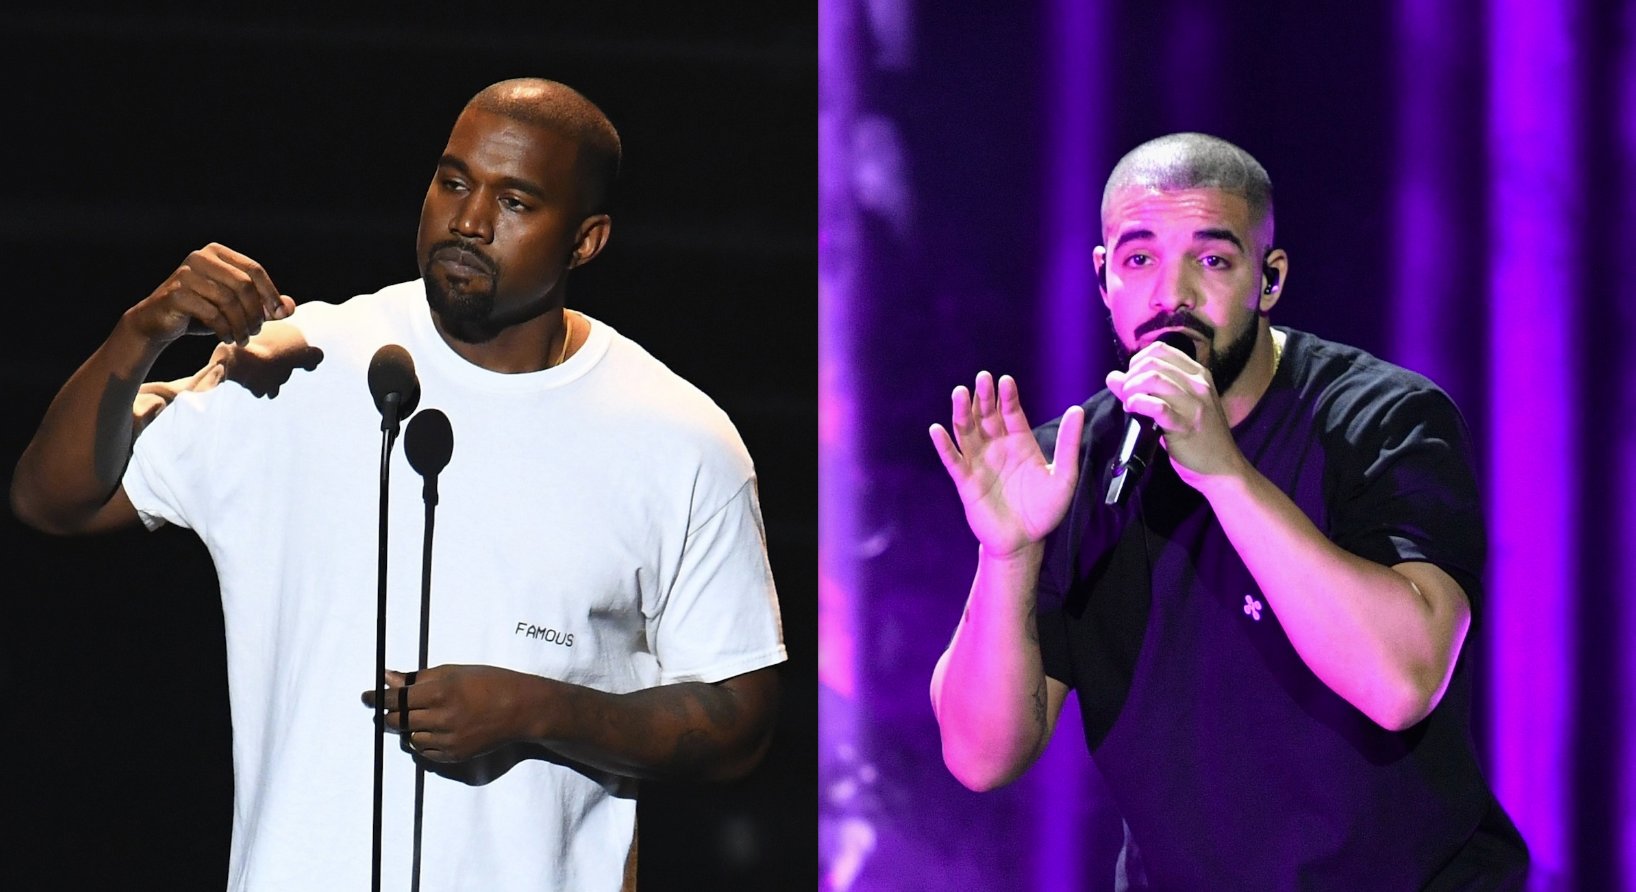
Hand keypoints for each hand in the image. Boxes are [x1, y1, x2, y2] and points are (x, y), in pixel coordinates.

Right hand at [125, 243, 294, 345]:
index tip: (279, 315)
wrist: (157, 322)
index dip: (271, 293)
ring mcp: (186, 274)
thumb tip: (290, 307)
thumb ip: (264, 305)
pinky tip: (228, 338)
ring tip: (243, 339)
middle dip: (255, 312)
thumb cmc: (202, 312)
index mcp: (217, 253)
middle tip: (256, 332)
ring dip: (241, 324)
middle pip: (243, 285)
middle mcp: (200, 257)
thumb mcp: (236, 308)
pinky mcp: (176, 293)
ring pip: (229, 300)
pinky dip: (225, 329)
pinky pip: (212, 313)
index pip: (254, 269)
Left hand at [361, 665, 540, 762]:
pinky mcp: (454, 756)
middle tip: (394, 707)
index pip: (394, 699)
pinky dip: (424, 741)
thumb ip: (417, 678)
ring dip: (410, 728)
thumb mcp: (453, 672)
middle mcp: (440, 718)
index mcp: (439, 692)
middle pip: (397, 721)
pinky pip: (425, 752)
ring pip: (409, 738)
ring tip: (425, 717)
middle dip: (391, 714)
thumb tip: (387, 677)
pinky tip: (436, 730)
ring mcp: (447, 740)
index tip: (367, 697)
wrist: (520, 709)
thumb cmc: (488, 682)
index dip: (377, 698)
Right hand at [929, 371, 1084, 556]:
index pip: (1011, 413)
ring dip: (961, 412)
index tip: (1005, 380)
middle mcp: (997, 447)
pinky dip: (944, 446)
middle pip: (986, 416)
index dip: (1007, 397)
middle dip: (983, 397)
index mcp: (1020, 442)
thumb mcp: (1064, 476)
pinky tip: (937, 430)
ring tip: (959, 393)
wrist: (1024, 542)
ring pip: (966, 432)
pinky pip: (953, 460)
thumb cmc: (1045, 510)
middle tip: (982, 378)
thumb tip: (1076, 410)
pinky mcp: (966, 481)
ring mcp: (979, 463)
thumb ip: (1068, 444)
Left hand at [1104, 340, 1243, 484]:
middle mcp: (1199, 384)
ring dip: (1131, 389)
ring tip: (1128, 404)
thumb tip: (1113, 376)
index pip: (1160, 350)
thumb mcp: (1174, 406)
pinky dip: (1138, 404)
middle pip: (1152, 362)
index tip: (1131, 380)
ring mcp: (1194, 404)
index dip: (1137, 362)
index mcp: (1198, 374)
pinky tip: (1133, 411)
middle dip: (1131, 376)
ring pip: (1153, 379)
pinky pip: (1157, 406)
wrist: (1222, 468)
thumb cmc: (1196, 438)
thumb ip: (1144, 389)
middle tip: (1126, 396)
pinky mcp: (1186, 426)